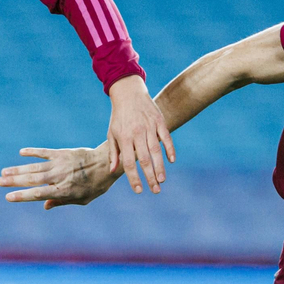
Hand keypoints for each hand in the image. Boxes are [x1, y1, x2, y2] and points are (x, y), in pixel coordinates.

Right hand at [0, 144, 116, 208]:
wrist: (107, 164)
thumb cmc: (96, 185)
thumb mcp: (82, 199)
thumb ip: (62, 202)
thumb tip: (44, 206)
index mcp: (64, 191)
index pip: (38, 194)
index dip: (22, 195)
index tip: (8, 196)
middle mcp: (59, 177)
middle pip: (32, 180)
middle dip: (14, 181)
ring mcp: (60, 164)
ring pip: (35, 167)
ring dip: (18, 169)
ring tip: (4, 172)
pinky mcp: (62, 153)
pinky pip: (45, 152)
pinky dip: (33, 152)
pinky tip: (21, 152)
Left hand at [105, 75, 174, 194]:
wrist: (128, 92)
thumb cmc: (119, 116)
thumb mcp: (111, 133)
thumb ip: (114, 153)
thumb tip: (113, 170)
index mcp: (124, 138)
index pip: (129, 163)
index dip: (133, 178)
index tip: (138, 190)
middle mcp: (137, 133)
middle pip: (144, 160)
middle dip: (149, 177)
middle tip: (155, 191)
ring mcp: (149, 127)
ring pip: (156, 151)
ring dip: (160, 167)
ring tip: (162, 180)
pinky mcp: (159, 121)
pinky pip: (166, 137)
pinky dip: (170, 149)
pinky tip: (172, 161)